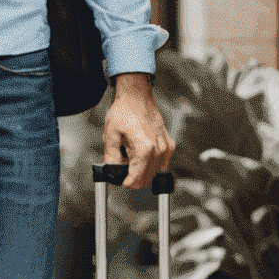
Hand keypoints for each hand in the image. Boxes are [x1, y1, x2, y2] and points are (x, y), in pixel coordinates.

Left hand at [104, 73, 175, 189]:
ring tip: (128, 156)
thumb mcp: (111, 135)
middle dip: (132, 177)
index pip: (136, 179)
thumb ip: (111, 157)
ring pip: (154, 172)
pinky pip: (160, 163)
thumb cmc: (125, 111)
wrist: (137, 96)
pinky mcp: (168, 145)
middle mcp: (159, 150)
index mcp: (145, 149)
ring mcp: (166, 148)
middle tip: (120, 166)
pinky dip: (149, 163)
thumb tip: (112, 172)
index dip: (124, 182)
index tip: (117, 178)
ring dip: (140, 170)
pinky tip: (138, 152)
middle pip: (146, 179)